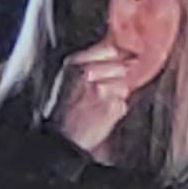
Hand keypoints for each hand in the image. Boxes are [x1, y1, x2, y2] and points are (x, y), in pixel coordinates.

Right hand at [50, 42, 139, 158]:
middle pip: (121, 66)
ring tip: (100, 103)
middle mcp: (88, 73)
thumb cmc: (65, 110)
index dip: (116, 59)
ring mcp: (101, 89)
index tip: (117, 65)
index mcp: (75, 63)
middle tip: (102, 91)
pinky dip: (117, 110)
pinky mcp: (111, 106)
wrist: (63, 138)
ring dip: (117, 96)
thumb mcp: (70, 77)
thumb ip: (93, 62)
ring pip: (124, 85)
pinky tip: (102, 113)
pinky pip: (124, 103)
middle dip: (117, 78)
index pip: (110, 50)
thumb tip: (118, 52)